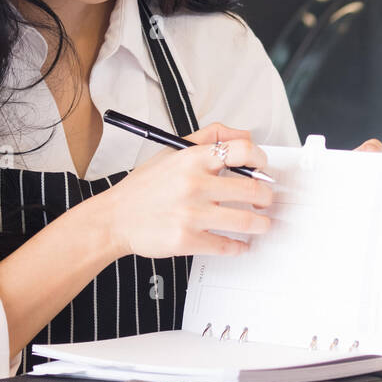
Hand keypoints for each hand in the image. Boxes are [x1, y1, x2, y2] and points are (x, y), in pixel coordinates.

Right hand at [91, 122, 275, 259]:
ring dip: (261, 224)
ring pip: (246, 221)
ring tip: (261, 224)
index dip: (260, 158)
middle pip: (252, 189)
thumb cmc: (144, 186)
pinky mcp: (187, 240)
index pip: (242, 150)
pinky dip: (239, 247)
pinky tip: (241, 244)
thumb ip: (209, 137)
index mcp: (192, 160)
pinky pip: (226, 245)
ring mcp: (191, 214)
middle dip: (266, 197)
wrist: (114, 218)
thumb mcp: (172, 151)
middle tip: (266, 201)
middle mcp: (194, 185)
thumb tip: (243, 135)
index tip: (263, 167)